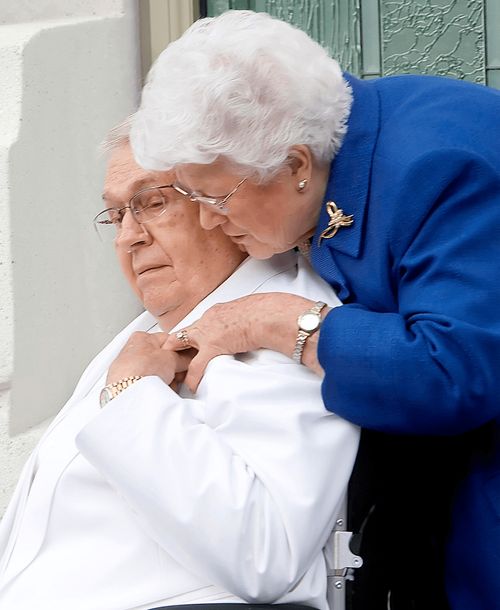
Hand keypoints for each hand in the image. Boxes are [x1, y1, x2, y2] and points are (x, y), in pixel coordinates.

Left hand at [107, 332, 191, 386]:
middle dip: (173, 369)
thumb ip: (184, 357)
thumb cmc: (141, 370)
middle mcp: (132, 351)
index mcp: (141, 337)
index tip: (188, 360)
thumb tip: (190, 359)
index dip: (182, 351)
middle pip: (163, 359)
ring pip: (157, 374)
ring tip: (167, 384)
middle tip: (177, 374)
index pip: (169, 341)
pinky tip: (160, 392)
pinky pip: (149, 386)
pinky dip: (156, 389)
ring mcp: (129, 369)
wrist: (128, 393)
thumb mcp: (171, 358)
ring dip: (166, 380)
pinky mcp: (128, 385)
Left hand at [163, 292, 325, 391]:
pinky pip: (196, 367)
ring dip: (179, 361)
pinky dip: (193, 378)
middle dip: (174, 346)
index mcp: (217, 312)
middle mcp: (207, 320)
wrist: (267, 315)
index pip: (198, 325)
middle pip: (182, 333)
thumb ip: (243, 322)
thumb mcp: (249, 312)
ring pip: (181, 347)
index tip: (190, 345)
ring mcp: (207, 333)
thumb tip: (252, 330)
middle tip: (171, 357)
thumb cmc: (265, 312)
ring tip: (176, 373)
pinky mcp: (212, 347)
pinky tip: (192, 386)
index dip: (192, 337)